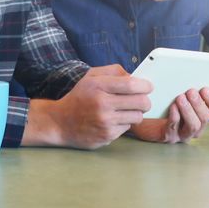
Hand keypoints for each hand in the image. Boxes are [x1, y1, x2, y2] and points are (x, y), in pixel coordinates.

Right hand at [23, 64, 151, 148]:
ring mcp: (105, 122)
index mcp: (98, 86)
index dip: (145, 85)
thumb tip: (136, 76)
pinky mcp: (107, 136)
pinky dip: (124, 124)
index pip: (132, 84)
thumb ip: (114, 71)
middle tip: (140, 100)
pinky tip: (112, 121)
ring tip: (124, 110)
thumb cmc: (79, 97)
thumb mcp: (91, 76)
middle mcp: (102, 104)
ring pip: (137, 116)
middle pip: (141, 102)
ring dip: (135, 113)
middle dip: (145, 100)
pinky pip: (127, 128)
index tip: (148, 86)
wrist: (60, 122)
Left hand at [130, 88, 208, 143]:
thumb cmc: (161, 100)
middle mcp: (195, 126)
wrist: (141, 115)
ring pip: (194, 126)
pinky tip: (172, 107)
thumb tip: (190, 70)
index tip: (205, 88)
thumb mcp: (174, 90)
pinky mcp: (169, 137)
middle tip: (190, 91)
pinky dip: (175, 116)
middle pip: (205, 117)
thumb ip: (184, 84)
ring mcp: (183, 134)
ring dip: (189, 110)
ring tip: (181, 98)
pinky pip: (175, 128)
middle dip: (199, 103)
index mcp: (200, 113)